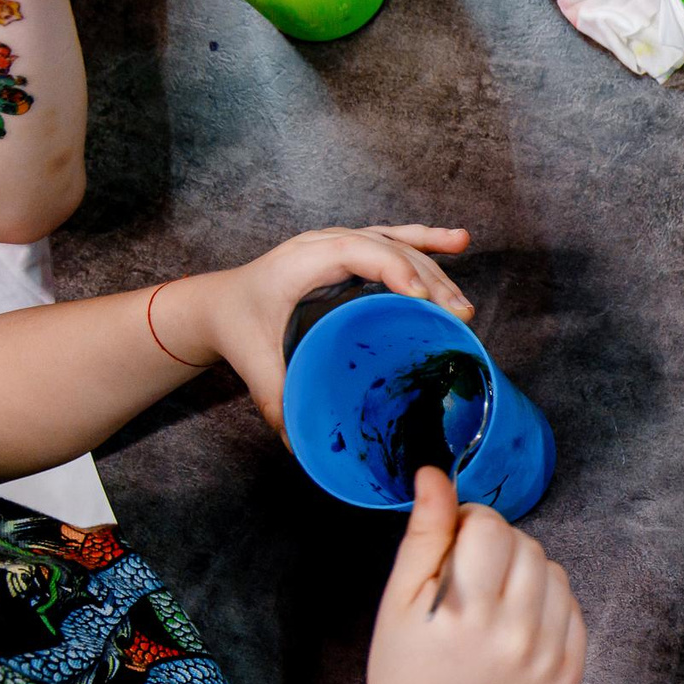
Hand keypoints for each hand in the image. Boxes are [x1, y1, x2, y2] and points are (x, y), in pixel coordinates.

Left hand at [161, 224, 472, 438]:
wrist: (219, 302)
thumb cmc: (237, 325)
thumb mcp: (254, 362)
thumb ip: (276, 399)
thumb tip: (301, 444)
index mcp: (301, 263)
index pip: (354, 251)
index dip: (391, 267)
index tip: (419, 296)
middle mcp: (324, 244)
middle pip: (387, 248)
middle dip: (428, 279)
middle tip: (459, 315)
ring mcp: (340, 243)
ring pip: (397, 245)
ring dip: (436, 270)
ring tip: (463, 306)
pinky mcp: (352, 251)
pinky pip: (396, 239)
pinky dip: (429, 241)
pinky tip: (460, 241)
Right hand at [362, 469, 586, 683]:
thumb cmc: (406, 660)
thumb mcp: (399, 595)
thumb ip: (424, 533)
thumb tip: (436, 474)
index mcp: (464, 613)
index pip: (491, 527)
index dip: (469, 525)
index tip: (454, 547)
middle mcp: (513, 637)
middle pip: (527, 546)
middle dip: (498, 548)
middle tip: (470, 580)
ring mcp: (546, 659)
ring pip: (555, 572)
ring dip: (526, 574)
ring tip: (493, 603)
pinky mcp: (568, 675)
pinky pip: (572, 607)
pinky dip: (547, 605)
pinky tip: (514, 626)